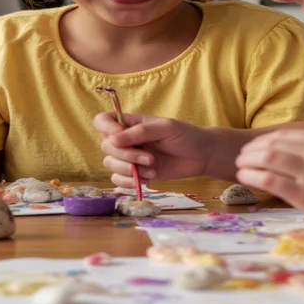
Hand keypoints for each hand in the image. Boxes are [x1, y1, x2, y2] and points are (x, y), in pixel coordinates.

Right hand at [94, 112, 215, 187]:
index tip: (120, 138)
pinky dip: (129, 182)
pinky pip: (118, 180)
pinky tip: (147, 179)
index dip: (106, 129)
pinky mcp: (135, 174)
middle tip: (150, 159)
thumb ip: (140, 132)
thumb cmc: (185, 136)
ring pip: (109, 164)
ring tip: (152, 170)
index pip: (102, 121)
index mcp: (130, 123)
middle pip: (106, 146)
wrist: (201, 156)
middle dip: (126, 155)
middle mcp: (125, 139)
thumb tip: (113, 140)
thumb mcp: (165, 128)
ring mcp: (130, 158)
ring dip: (128, 170)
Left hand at [235, 129, 303, 232]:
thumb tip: (286, 146)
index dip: (262, 140)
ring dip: (248, 162)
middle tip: (241, 156)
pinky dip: (252, 176)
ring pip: (267, 159)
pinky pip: (270, 180)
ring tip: (240, 167)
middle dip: (251, 150)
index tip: (252, 146)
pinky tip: (245, 177)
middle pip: (272, 144)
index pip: (284, 134)